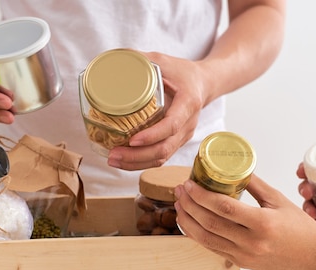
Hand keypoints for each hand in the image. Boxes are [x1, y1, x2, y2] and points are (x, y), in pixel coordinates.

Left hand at [107, 52, 205, 170]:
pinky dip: (141, 162)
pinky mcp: (177, 142)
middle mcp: (188, 124)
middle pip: (164, 148)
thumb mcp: (162, 60)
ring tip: (114, 160)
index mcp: (188, 103)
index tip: (133, 140)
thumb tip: (111, 59)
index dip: (152, 135)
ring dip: (136, 163)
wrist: (204, 84)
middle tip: (114, 154)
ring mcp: (183, 136)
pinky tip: (124, 161)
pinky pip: (160, 157)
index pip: (171, 126)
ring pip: (161, 157)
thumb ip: (140, 59)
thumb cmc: (182, 72)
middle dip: (137, 156)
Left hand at [174, 175, 315, 269]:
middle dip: (190, 205)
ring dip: (188, 221)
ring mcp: (244, 256)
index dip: (202, 195)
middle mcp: (251, 242)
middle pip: (211, 222)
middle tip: (180, 191)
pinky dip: (197, 235)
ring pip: (207, 238)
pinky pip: (213, 248)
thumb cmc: (300, 229)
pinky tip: (189, 223)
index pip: (224, 207)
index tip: (190, 184)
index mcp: (263, 224)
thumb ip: (255, 185)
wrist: (313, 260)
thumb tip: (234, 167)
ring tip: (179, 205)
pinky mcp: (240, 263)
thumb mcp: (279, 201)